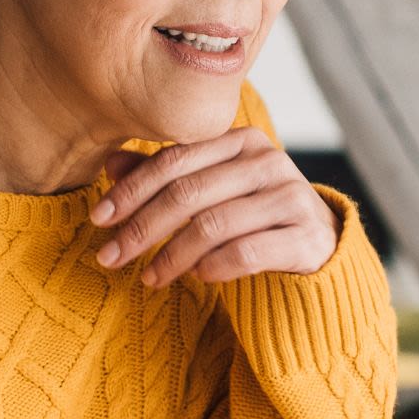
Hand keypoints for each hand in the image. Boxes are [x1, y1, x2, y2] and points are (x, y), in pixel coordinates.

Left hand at [90, 127, 338, 286]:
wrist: (320, 247)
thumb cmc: (253, 216)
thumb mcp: (210, 191)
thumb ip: (166, 177)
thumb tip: (110, 165)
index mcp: (242, 140)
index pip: (174, 161)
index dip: (131, 190)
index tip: (98, 218)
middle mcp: (269, 162)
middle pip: (188, 193)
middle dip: (141, 228)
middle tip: (109, 257)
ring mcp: (292, 197)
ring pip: (213, 225)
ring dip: (171, 256)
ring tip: (149, 278)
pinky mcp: (307, 237)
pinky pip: (246, 253)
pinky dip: (213, 267)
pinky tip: (197, 278)